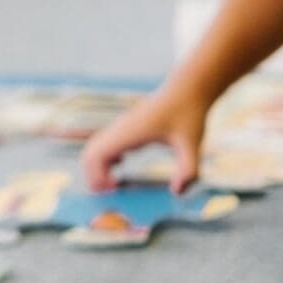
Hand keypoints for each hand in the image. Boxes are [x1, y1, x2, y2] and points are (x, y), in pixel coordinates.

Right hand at [81, 88, 208, 192]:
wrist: (187, 89)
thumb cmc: (189, 113)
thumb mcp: (193, 143)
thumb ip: (188, 170)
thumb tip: (177, 192)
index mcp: (129, 133)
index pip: (96, 156)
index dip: (98, 176)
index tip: (116, 189)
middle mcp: (120, 129)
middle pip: (89, 154)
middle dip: (93, 176)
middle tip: (111, 193)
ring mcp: (120, 127)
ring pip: (94, 149)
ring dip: (97, 168)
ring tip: (114, 184)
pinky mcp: (126, 127)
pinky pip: (104, 144)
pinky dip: (104, 159)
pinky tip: (121, 165)